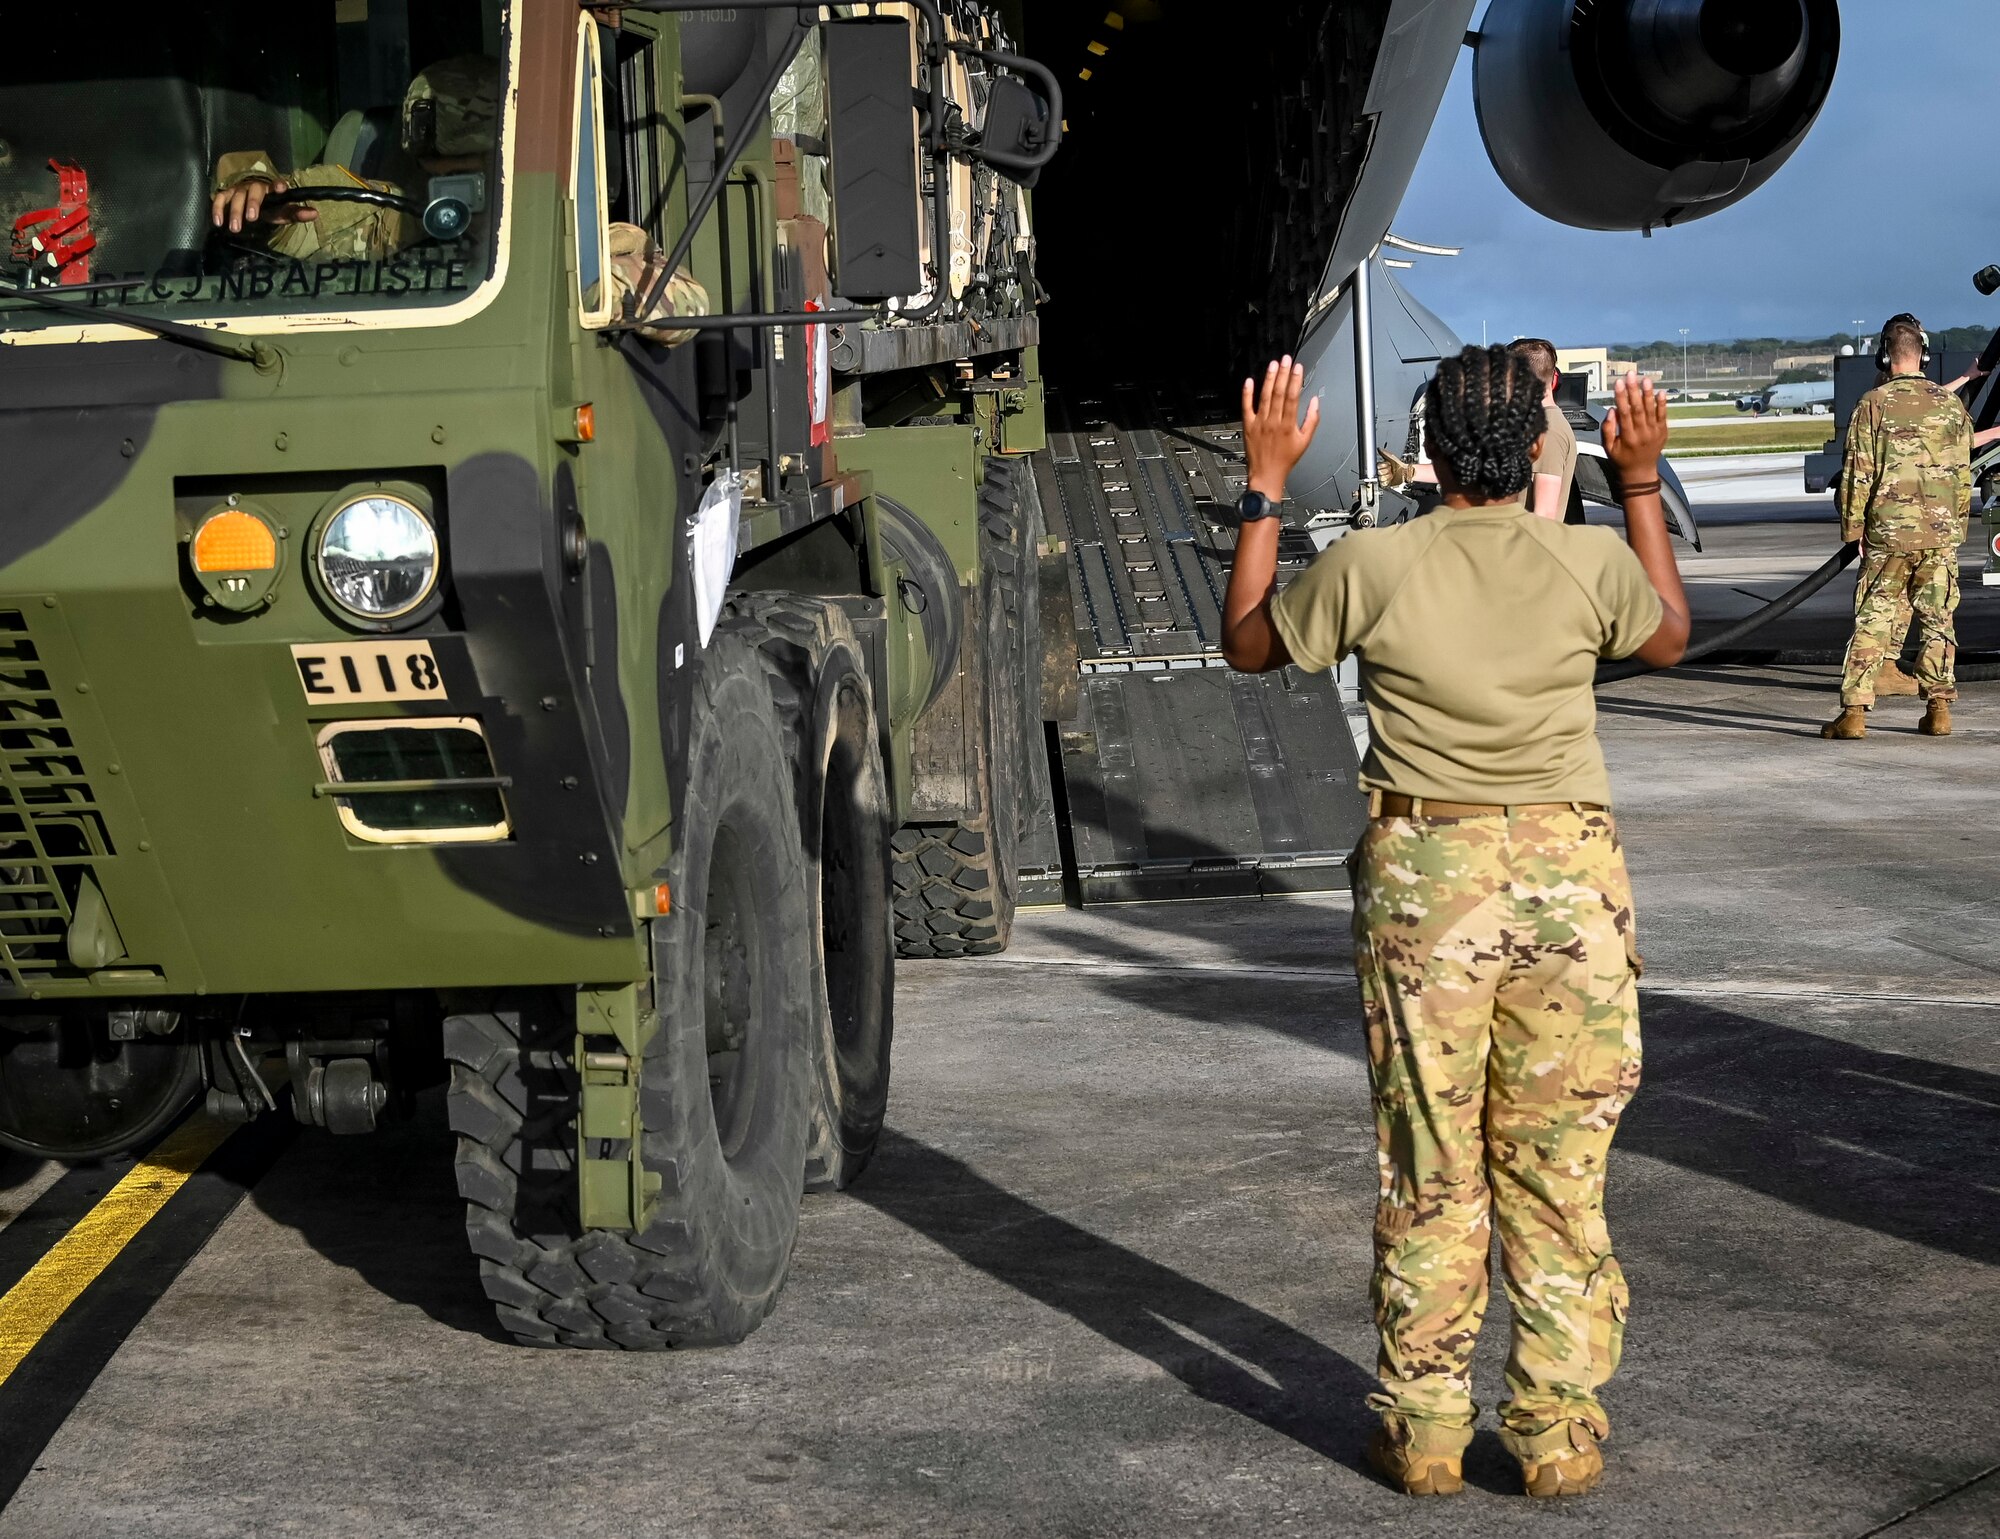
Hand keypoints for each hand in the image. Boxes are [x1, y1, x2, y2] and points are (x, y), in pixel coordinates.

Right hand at [210, 178, 317, 233]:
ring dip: (234, 212)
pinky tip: (218, 222)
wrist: (251, 204)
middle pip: (253, 191)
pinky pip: (219, 199)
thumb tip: (315, 214)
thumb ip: (297, 213)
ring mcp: (239, 189)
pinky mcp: (226, 194)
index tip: (281, 188)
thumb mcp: (283, 213)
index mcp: (271, 189)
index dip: (278, 185)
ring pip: (235, 197)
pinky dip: (217, 209)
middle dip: (252, 203)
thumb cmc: (270, 208)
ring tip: (235, 228)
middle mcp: (254, 186)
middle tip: (251, 218)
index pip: (276, 185)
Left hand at [1241, 357, 1320, 499]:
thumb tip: (1315, 401)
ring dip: (1268, 378)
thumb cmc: (1286, 460)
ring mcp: (1260, 423)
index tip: (1297, 367)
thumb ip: (1312, 420)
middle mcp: (1273, 422)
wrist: (1267, 475)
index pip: (1292, 397)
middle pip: (1278, 393)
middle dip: (1283, 373)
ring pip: (1264, 396)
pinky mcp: (1248, 426)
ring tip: (1273, 365)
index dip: (1295, 380)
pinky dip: (1247, 393)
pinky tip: (1249, 381)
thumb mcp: (1305, 442)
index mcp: (1288, 425)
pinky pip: (1246, 407)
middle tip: (1285, 359)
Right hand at [1377, 448, 1412, 489]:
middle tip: (1390, 470)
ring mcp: (1382, 478)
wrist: (1405, 472)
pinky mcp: (1384, 484)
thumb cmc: (1399, 465)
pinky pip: (1383, 483)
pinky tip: (1391, 479)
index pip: (1377, 466)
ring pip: (1381, 478)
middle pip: (1379, 472)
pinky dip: (1388, 481)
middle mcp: (1380, 472)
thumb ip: (1384, 453)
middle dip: (1386, 471)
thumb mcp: (1392, 457)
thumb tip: (1379, 449)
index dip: (1383, 466)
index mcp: (1380, 466)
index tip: (1388, 465)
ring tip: (1392, 474)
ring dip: (1387, 476)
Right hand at [1603, 371, 1668, 480]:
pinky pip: (1663, 415)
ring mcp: (1654, 432)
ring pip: (1651, 409)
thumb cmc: (1622, 460)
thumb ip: (1608, 430)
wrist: (1641, 473)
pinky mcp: (1663, 431)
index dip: (1621, 397)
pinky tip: (1660, 392)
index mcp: (1628, 437)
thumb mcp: (1609, 448)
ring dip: (1648, 393)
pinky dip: (1662, 403)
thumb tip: (1611, 411)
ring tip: (1645, 379)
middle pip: (1638, 408)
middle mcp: (1642, 433)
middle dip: (1634, 390)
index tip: (1618, 383)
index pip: (1624, 413)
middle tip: (1631, 375)